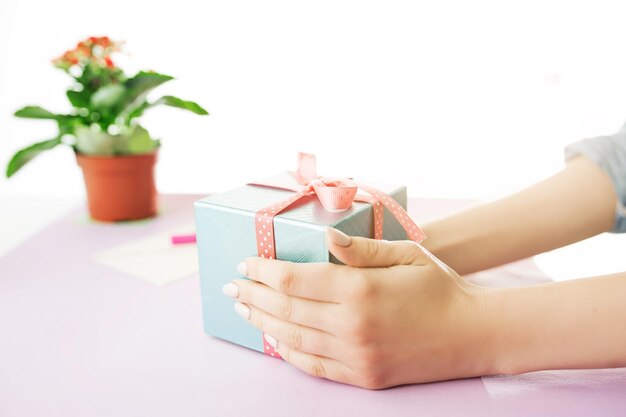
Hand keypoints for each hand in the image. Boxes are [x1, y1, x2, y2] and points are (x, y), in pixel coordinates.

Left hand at [223, 228, 498, 388]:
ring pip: (293, 339)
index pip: (293, 279)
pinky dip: (288, 352)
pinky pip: (314, 365)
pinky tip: (273, 340)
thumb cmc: (441, 288)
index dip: (264, 270)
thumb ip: (362, 248)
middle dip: (253, 295)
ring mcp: (356, 355)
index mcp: (360, 289)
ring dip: (263, 323)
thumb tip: (327, 238)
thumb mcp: (406, 256)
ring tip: (244, 309)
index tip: (246, 263)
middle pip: (285, 309)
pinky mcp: (363, 375)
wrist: (474, 335)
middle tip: (232, 286)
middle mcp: (351, 325)